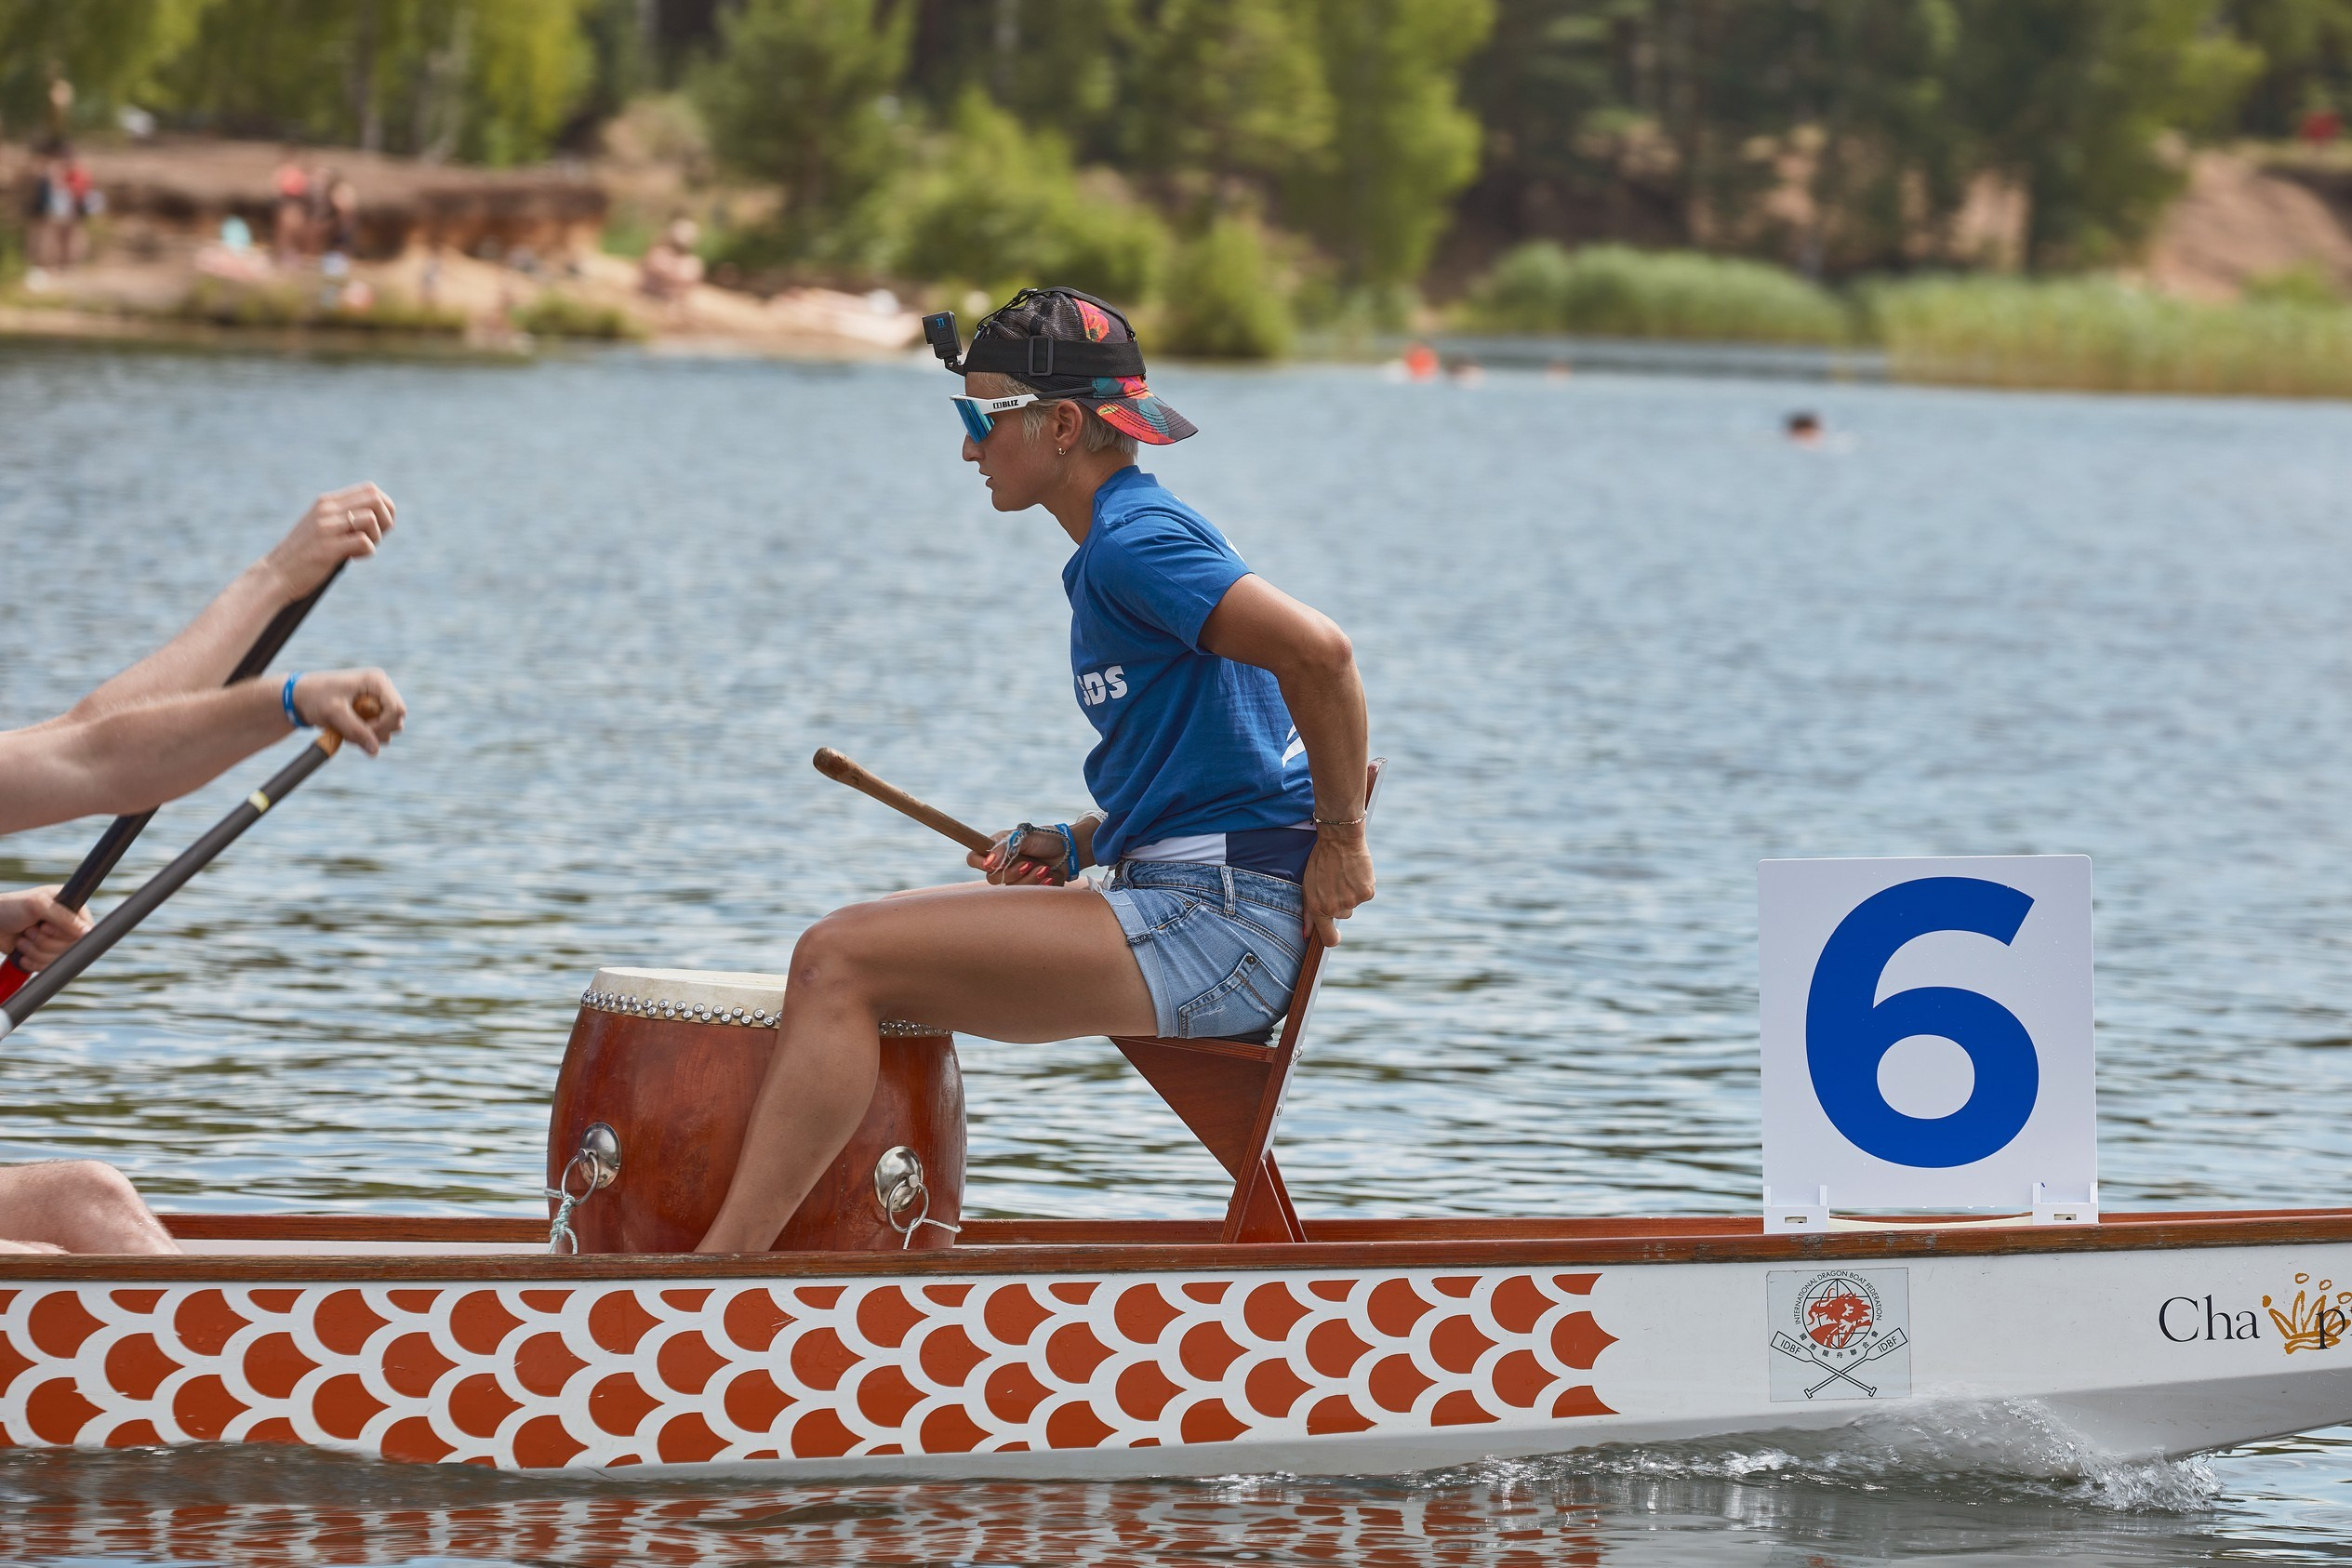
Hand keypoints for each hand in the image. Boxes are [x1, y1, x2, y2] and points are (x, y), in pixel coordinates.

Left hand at [0, 885, 92, 971]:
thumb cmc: (9, 908)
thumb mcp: (38, 905)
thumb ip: (65, 917)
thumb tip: (89, 932)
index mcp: (70, 907)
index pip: (84, 930)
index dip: (65, 934)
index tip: (46, 927)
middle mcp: (65, 925)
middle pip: (70, 948)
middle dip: (44, 942)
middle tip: (30, 930)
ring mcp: (54, 940)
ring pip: (58, 959)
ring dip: (35, 951)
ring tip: (23, 938)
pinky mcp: (44, 954)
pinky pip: (47, 967)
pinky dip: (31, 961)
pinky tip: (22, 951)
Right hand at [261, 483, 395, 598]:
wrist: (276, 574)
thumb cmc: (304, 553)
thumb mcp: (323, 526)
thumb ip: (344, 517)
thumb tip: (381, 517)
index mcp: (326, 501)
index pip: (370, 489)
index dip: (385, 507)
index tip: (379, 526)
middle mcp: (326, 509)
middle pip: (376, 499)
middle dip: (386, 520)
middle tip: (375, 537)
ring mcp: (326, 528)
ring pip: (371, 519)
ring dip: (376, 537)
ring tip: (361, 549)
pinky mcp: (328, 548)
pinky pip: (364, 542)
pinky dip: (368, 552)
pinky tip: (353, 558)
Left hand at [292, 668, 406, 754]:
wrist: (298, 696)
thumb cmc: (314, 697)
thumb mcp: (334, 713)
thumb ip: (355, 731)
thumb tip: (375, 751)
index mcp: (376, 681)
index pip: (397, 710)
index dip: (382, 726)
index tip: (360, 731)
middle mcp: (382, 688)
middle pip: (397, 720)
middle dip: (376, 731)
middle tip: (350, 732)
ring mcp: (378, 699)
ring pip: (390, 727)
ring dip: (370, 735)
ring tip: (346, 730)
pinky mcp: (372, 710)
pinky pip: (379, 729)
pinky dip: (365, 734)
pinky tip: (347, 730)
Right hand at [967, 827, 1067, 885]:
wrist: (1069, 850)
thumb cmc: (1044, 839)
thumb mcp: (1024, 837)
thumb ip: (1005, 847)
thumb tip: (989, 863)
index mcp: (996, 849)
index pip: (974, 859)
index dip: (979, 863)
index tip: (992, 864)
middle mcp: (1002, 865)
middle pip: (992, 879)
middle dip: (1013, 873)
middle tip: (1029, 864)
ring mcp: (1014, 879)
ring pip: (1011, 889)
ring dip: (1030, 879)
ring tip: (1044, 868)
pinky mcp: (1028, 888)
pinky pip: (1027, 895)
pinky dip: (1040, 885)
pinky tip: (1049, 877)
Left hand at [1302, 830, 1374, 946]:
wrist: (1339, 839)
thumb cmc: (1321, 861)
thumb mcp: (1308, 885)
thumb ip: (1307, 912)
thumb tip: (1306, 935)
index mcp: (1318, 907)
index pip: (1328, 938)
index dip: (1332, 938)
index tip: (1334, 935)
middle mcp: (1335, 908)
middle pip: (1342, 915)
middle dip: (1340, 902)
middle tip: (1335, 882)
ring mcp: (1352, 901)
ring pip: (1354, 904)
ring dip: (1351, 893)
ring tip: (1344, 874)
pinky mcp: (1367, 893)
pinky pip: (1365, 895)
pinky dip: (1362, 886)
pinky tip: (1355, 872)